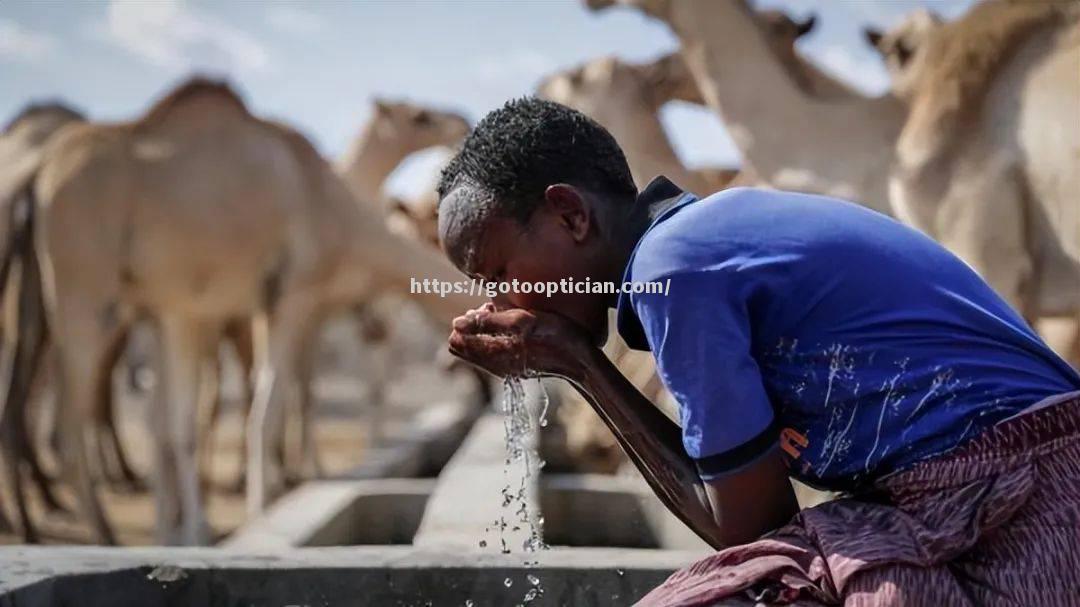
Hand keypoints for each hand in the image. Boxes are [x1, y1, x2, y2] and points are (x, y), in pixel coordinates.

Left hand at [448, 303, 594, 380]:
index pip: (459, 341)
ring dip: (485, 331)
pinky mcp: (517, 368)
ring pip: (480, 350)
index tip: (482, 308)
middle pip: (467, 347)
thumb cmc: (555, 336)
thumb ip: (488, 321)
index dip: (466, 321)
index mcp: (494, 354)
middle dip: (473, 326)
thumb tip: (455, 323)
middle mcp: (496, 366)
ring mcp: (506, 369)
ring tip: (500, 314)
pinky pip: (494, 354)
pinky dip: (495, 339)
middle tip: (490, 310)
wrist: (581, 360)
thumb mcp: (522, 321)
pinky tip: (510, 328)